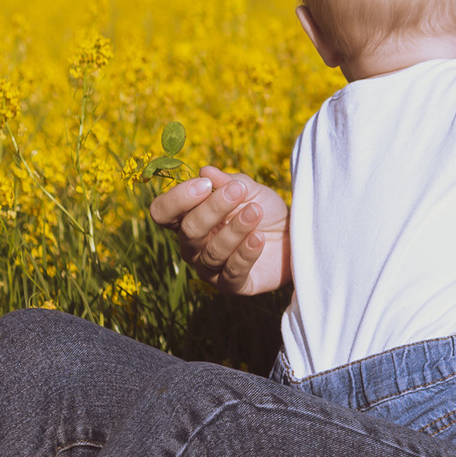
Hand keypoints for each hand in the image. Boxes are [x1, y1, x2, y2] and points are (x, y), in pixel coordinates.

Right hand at [147, 165, 289, 295]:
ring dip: (236, 229)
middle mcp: (193, 246)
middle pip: (189, 230)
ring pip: (212, 252)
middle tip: (239, 191)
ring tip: (256, 212)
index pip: (163, 212)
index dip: (177, 199)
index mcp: (187, 219)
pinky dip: (246, 253)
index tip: (205, 184)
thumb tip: (206, 171)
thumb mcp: (249, 189)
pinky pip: (232, 272)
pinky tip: (259, 238)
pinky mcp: (233, 285)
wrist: (292, 235)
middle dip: (213, 208)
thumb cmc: (263, 210)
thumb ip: (228, 181)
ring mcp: (210, 269)